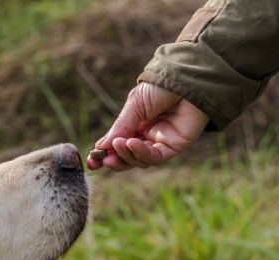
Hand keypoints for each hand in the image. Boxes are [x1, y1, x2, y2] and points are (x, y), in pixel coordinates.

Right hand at [88, 82, 208, 170]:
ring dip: (126, 155)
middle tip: (101, 162)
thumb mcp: (134, 105)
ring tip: (118, 145)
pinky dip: (141, 153)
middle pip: (128, 156)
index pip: (118, 144)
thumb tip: (101, 147)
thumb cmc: (160, 87)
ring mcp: (160, 142)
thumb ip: (121, 126)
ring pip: (140, 160)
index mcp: (136, 123)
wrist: (186, 80)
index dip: (105, 153)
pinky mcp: (174, 147)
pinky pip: (155, 157)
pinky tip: (131, 143)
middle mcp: (147, 135)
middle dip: (114, 160)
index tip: (91, 161)